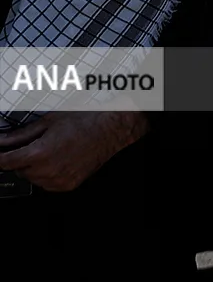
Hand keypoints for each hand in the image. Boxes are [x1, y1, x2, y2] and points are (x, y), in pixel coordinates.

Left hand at [0, 112, 146, 191]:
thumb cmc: (83, 122)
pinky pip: (47, 184)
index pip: (6, 162)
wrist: (109, 129)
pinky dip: (47, 174)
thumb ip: (21, 134)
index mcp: (40, 152)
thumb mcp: (48, 122)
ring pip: (33, 178)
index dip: (1, 157)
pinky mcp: (67, 185)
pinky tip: (58, 160)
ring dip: (34, 168)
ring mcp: (58, 179)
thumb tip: (3, 140)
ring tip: (50, 151)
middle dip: (22, 159)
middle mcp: (47, 169)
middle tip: (35, 145)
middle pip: (19, 170)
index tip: (1, 154)